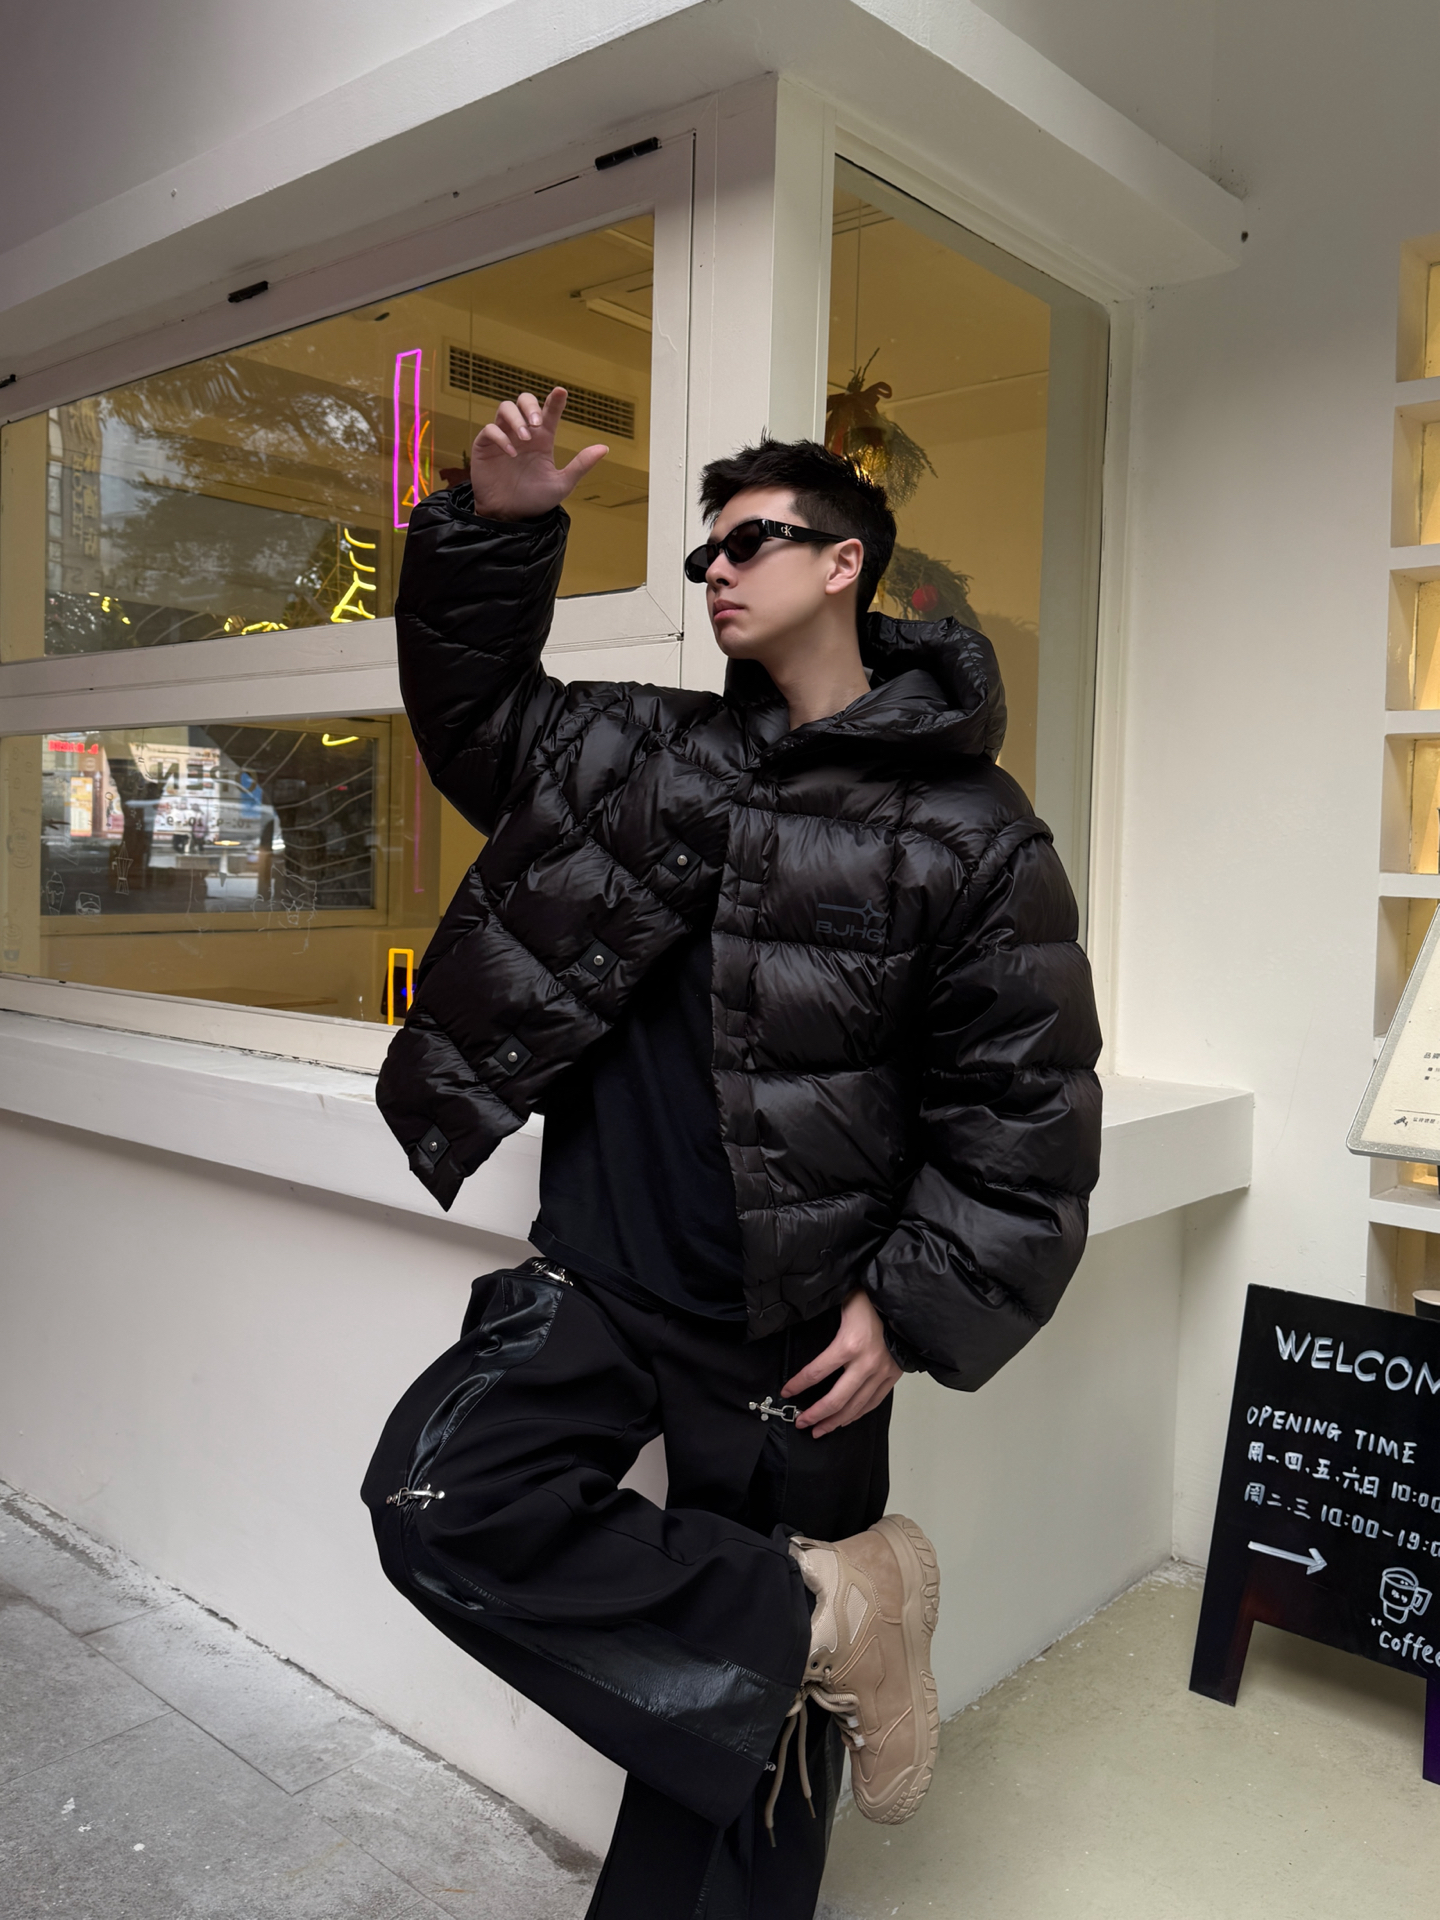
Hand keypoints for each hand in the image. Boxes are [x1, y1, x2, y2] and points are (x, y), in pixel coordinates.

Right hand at [465, 387, 607, 520]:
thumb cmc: (535, 500)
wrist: (510, 517)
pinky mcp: (485, 446)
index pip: (549, 413)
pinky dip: (500, 437)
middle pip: (523, 401)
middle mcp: (523, 434)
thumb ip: (580, 465)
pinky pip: (490, 430)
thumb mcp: (562, 484)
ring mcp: (503, 438)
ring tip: (525, 438)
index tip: (561, 392)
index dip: (555, 400)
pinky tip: (511, 453)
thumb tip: (604, 448)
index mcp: (542, 440)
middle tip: (538, 423)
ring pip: (505, 409)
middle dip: (531, 405)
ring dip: (516, 419)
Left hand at [784, 1290, 902, 1439]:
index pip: (816, 1372)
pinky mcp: (892, 1377)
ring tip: (819, 1429)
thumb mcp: (843, 1305)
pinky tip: (845, 1420)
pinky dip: (857, 1414)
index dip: (799, 1384)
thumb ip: (826, 1323)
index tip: (787, 1391)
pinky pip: (872, 1403)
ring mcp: (881, 1373)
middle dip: (815, 1414)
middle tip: (801, 1422)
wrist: (905, 1303)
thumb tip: (804, 1332)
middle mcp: (866, 1363)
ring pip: (855, 1407)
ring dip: (835, 1421)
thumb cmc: (872, 1301)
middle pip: (836, 1399)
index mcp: (849, 1344)